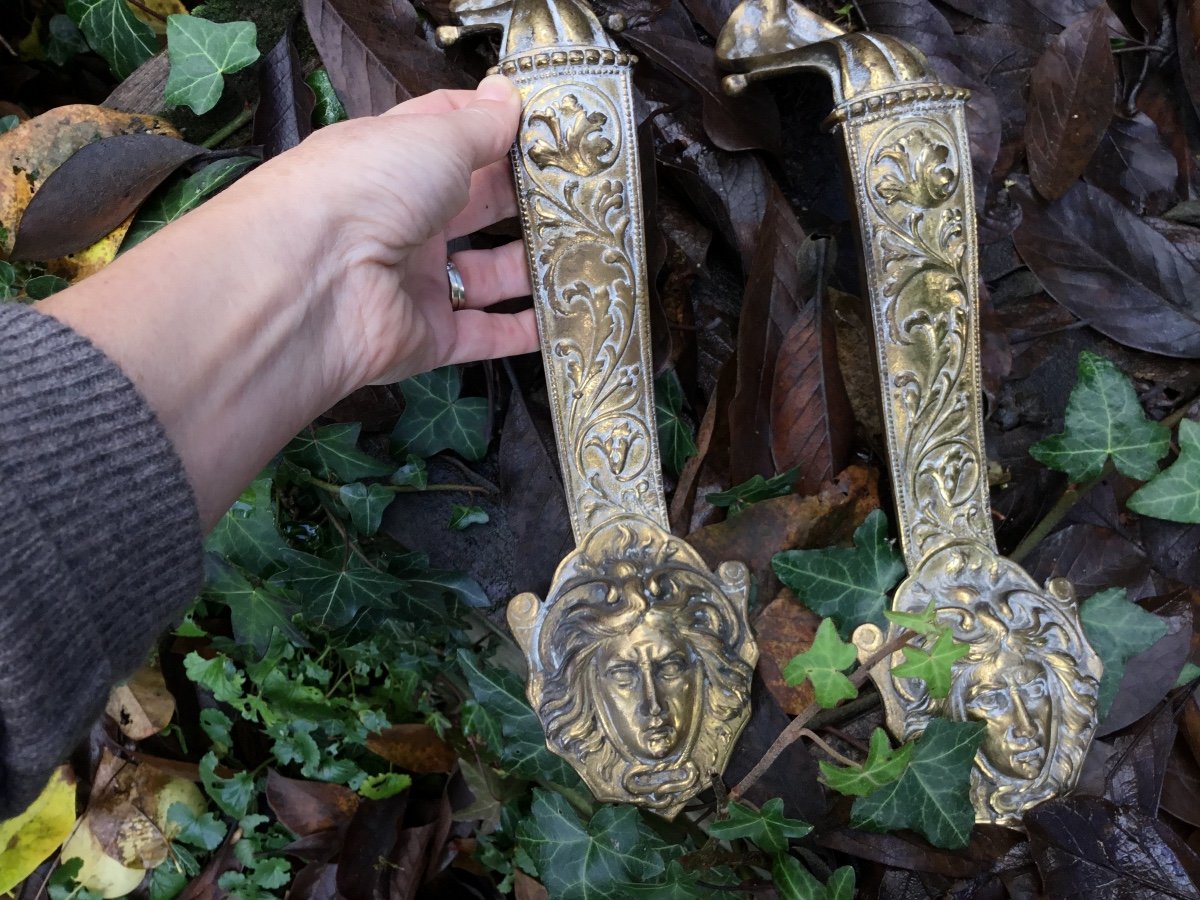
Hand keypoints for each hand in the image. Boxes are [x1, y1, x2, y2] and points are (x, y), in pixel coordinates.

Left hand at [40, 78, 537, 526]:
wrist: (311, 286)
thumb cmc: (363, 190)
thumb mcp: (430, 138)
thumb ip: (479, 124)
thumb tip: (509, 95)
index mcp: (394, 160)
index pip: (452, 137)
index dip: (499, 130)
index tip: (551, 130)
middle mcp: (403, 219)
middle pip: (479, 207)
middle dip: (529, 201)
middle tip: (586, 195)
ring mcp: (416, 280)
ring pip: (488, 273)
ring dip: (535, 266)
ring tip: (591, 253)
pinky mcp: (429, 336)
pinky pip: (485, 334)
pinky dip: (524, 331)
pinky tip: (567, 318)